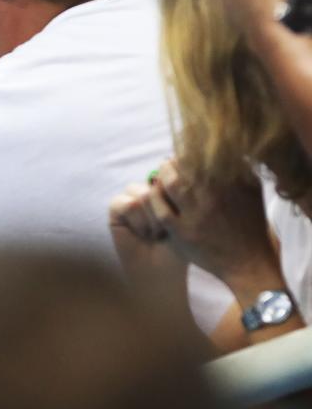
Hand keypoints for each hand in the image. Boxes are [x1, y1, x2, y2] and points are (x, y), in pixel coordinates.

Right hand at [109, 182, 187, 293]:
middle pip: (156, 184)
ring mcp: (131, 198)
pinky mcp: (115, 210)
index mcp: (167, 189)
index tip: (182, 218)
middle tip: (167, 231)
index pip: (169, 175)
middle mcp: (148, 190)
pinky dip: (137, 221)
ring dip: (152, 218)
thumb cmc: (179, 248)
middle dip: (165, 211)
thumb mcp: (185, 217)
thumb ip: (174, 193)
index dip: (175, 195)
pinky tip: (141, 234)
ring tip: (155, 234)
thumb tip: (164, 175)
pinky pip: (126, 203)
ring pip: (142, 194)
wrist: (162, 272)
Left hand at [142, 160, 280, 293]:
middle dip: (173, 162)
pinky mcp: (183, 232)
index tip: (182, 154)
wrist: (248, 262)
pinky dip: (155, 197)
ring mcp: (197, 215)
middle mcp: (213, 196)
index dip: (187, 152)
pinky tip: (156, 194)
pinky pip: (160, 209)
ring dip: (162, 175)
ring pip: (171, 184)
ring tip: (161, 176)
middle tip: (168, 163)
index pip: (201, 156)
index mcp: (230, 183)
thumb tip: (222, 146)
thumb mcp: (252, 191)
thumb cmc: (250, 223)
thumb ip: (239, 167)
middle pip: (184, 166)